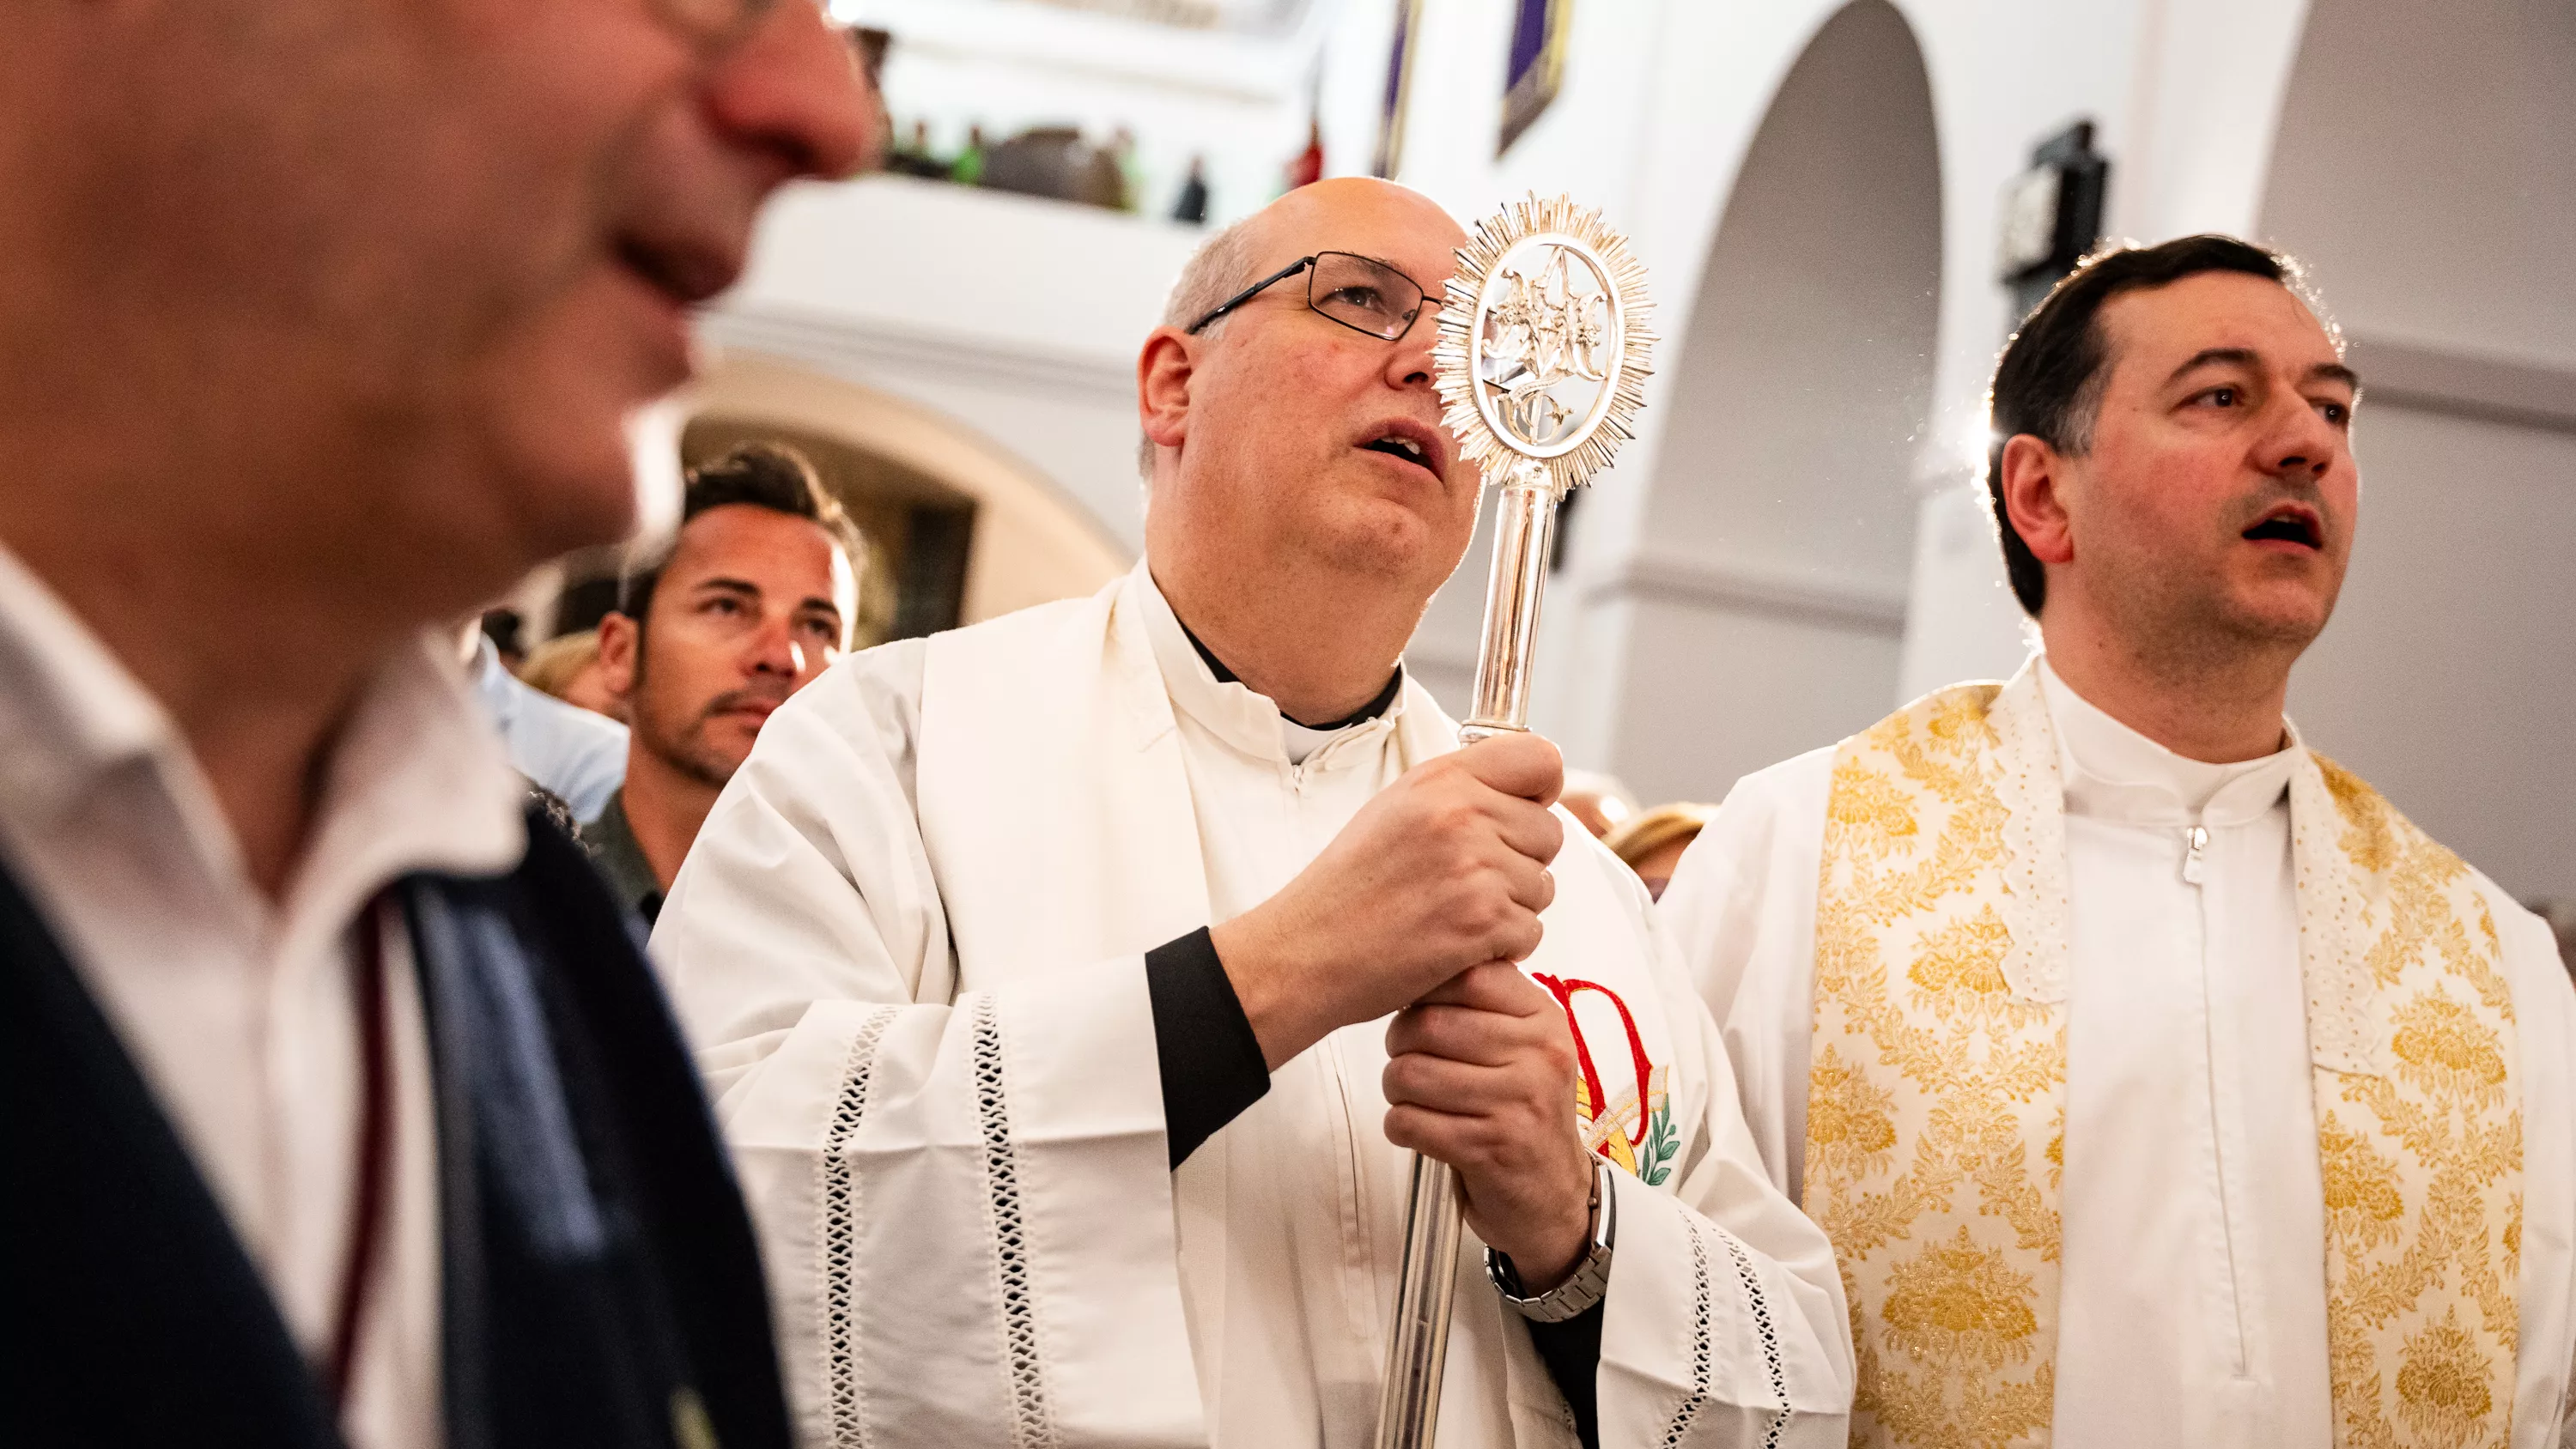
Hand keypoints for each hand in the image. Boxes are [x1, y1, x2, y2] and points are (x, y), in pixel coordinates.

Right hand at [1211, 731, 1564, 1068]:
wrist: (1308, 951)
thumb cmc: (1348, 888)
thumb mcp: (1396, 809)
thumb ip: (1460, 792)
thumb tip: (1524, 793)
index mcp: (1442, 780)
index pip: (1541, 759)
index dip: (1540, 791)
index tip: (1524, 812)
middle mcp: (1463, 815)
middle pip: (1549, 831)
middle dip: (1522, 861)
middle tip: (1468, 881)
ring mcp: (1477, 868)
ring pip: (1543, 886)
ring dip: (1510, 908)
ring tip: (1453, 912)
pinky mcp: (1485, 921)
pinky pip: (1531, 931)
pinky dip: (1501, 946)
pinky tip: (1455, 942)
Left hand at [1383, 962, 1593, 1290]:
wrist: (1552, 1195)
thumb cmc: (1522, 1112)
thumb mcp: (1525, 1047)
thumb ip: (1484, 1005)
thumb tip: (1418, 963)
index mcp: (1544, 1019)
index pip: (1468, 975)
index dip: (1426, 990)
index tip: (1420, 1010)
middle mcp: (1539, 1055)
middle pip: (1427, 1023)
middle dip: (1400, 1044)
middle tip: (1410, 1061)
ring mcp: (1518, 1102)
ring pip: (1409, 1073)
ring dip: (1396, 1090)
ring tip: (1414, 1098)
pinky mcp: (1491, 1147)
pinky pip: (1409, 1121)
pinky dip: (1400, 1126)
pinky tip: (1420, 1130)